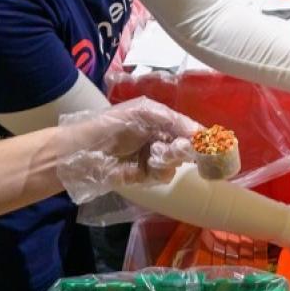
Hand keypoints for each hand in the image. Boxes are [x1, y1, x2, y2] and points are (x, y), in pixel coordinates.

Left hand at [55, 97, 199, 202]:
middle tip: (174, 149)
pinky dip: (155, 173)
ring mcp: (151, 159)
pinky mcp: (143, 177)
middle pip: (186, 148)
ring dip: (166, 161)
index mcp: (160, 121)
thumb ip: (172, 120)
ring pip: (175, 164)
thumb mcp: (143, 113)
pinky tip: (143, 168)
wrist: (80, 152)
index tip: (209, 144)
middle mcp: (159, 139)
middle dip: (182, 149)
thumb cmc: (110, 125)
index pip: (188, 129)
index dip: (200, 136)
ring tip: (151, 157)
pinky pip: (161, 177)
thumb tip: (199, 132)